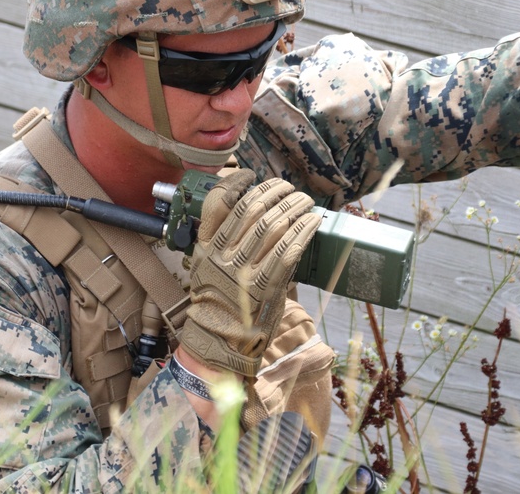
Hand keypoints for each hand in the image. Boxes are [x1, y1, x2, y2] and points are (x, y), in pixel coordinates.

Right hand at [179, 170, 321, 377]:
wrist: (216, 344)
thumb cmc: (217, 303)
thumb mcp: (208, 266)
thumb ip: (224, 239)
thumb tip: (258, 209)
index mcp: (206, 247)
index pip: (218, 202)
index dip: (237, 183)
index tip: (252, 176)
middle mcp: (223, 256)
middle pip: (252, 208)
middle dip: (275, 191)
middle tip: (289, 188)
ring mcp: (244, 272)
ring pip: (274, 226)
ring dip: (295, 207)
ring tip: (305, 201)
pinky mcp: (266, 288)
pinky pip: (289, 251)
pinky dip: (305, 231)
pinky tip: (313, 221)